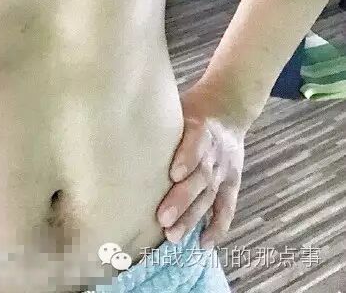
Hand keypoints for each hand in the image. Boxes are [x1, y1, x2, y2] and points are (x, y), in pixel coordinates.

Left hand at [156, 80, 245, 249]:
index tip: (172, 174)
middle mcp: (216, 151)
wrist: (227, 109)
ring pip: (210, 196)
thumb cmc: (191, 109)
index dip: (187, 158)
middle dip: (182, 198)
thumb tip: (119, 123)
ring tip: (172, 236)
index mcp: (202, 127)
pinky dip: (217, 227)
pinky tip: (202, 244)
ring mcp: (225, 170)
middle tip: (161, 218)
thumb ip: (158, 117)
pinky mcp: (232, 183)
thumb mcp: (179, 106)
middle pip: (201, 176)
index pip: (197, 143)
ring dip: (192, 217)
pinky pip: (226, 208)